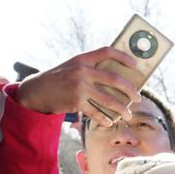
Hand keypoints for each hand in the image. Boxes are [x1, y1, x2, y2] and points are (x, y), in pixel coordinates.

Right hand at [13, 47, 140, 120]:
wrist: (36, 91)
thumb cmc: (59, 79)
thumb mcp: (72, 67)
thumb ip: (90, 69)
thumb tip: (117, 80)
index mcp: (82, 59)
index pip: (106, 52)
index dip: (123, 56)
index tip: (135, 64)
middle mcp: (82, 71)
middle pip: (114, 79)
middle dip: (130, 90)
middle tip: (138, 98)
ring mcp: (79, 87)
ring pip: (109, 100)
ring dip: (122, 109)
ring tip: (128, 115)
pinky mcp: (76, 102)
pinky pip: (97, 113)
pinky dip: (105, 119)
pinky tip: (110, 121)